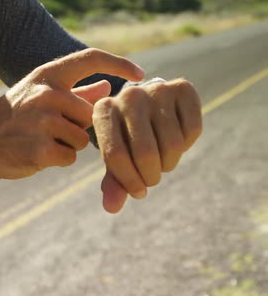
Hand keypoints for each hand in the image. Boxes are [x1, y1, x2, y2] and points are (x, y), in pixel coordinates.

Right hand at [0, 48, 144, 178]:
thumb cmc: (14, 117)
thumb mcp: (40, 95)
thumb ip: (76, 91)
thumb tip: (107, 86)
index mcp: (47, 75)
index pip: (90, 58)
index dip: (119, 64)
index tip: (140, 75)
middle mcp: (46, 93)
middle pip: (91, 112)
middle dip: (81, 126)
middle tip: (56, 130)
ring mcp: (42, 121)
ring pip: (82, 138)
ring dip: (69, 145)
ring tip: (44, 141)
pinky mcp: (40, 148)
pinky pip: (69, 157)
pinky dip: (59, 160)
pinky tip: (39, 154)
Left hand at [93, 78, 202, 212]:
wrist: (147, 102)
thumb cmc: (126, 134)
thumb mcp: (115, 154)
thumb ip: (114, 180)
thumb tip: (112, 207)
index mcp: (103, 110)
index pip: (115, 155)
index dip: (129, 181)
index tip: (137, 191)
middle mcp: (128, 96)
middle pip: (146, 153)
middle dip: (151, 176)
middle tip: (151, 177)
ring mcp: (156, 89)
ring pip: (173, 145)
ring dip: (169, 163)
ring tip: (161, 159)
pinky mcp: (183, 88)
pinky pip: (192, 131)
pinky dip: (188, 145)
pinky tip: (176, 139)